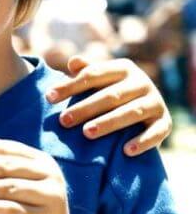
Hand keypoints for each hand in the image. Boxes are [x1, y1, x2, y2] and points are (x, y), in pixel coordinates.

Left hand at [46, 56, 170, 155]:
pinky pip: (156, 132)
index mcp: (123, 68)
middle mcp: (142, 82)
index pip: (93, 75)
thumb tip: (72, 62)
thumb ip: (86, 72)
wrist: (148, 109)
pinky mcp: (165, 123)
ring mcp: (155, 102)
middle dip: (85, 108)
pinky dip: (142, 142)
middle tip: (63, 120)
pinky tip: (126, 151)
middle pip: (110, 95)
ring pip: (131, 113)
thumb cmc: (113, 91)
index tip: (48, 97)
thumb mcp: (101, 80)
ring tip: (87, 133)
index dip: (70, 86)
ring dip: (109, 123)